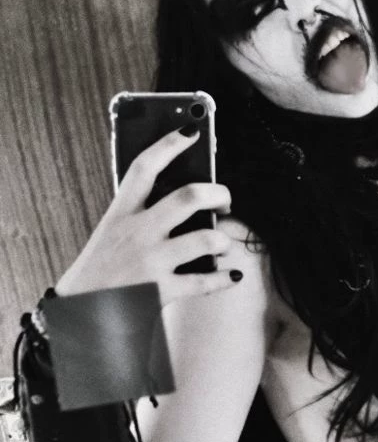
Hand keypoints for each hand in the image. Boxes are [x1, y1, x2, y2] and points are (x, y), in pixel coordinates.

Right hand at [56, 127, 239, 305]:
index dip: (169, 145)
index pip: (144, 167)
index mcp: (122, 212)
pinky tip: (230, 275)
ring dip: (223, 239)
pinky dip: (223, 278)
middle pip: (187, 198)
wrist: (82, 311)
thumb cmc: (103, 267)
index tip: (191, 130)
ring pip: (204, 239)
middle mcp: (138, 232)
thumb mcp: (113, 231)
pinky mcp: (162, 290)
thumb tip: (186, 199)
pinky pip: (204, 281)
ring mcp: (151, 261)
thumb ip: (141, 212)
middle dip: (217, 193)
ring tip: (223, 242)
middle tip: (225, 200)